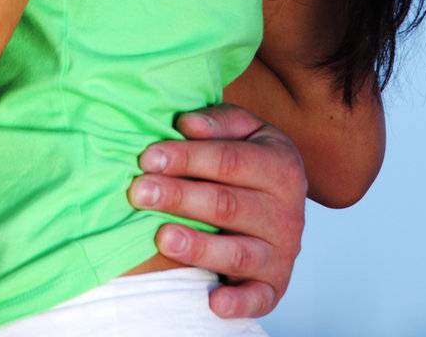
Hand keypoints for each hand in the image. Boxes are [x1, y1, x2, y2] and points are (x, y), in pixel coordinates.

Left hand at [129, 103, 307, 320]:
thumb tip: (185, 124)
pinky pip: (259, 298)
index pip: (228, 160)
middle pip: (227, 205)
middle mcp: (286, 211)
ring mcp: (281, 251)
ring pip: (237, 252)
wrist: (284, 201)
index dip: (186, 158)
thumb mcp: (245, 130)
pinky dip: (238, 303)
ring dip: (198, 247)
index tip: (148, 158)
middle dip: (179, 198)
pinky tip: (213, 300)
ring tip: (161, 237)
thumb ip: (217, 123)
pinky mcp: (275, 285)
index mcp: (281, 165)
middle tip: (139, 193)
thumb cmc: (252, 160)